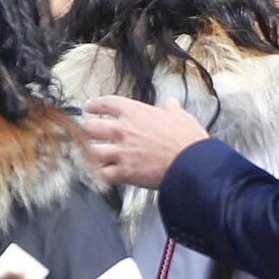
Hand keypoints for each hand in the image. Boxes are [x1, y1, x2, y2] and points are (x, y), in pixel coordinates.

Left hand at [75, 95, 208, 190]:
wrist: (191, 163)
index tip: (89, 108)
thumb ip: (171, 109)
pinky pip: (103, 173)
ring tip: (91, 154)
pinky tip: (101, 173)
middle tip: (86, 132)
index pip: (106, 103)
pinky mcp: (124, 172)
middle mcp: (123, 130)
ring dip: (91, 153)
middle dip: (86, 130)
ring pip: (92, 151)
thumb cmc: (187, 140)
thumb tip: (171, 104)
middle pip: (91, 127)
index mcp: (134, 112)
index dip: (94, 105)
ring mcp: (121, 152)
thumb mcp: (180, 116)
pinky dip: (101, 174)